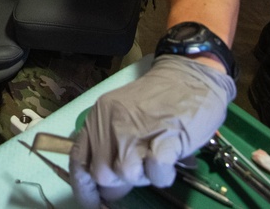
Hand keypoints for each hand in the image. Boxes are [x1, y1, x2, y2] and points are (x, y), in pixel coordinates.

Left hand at [69, 55, 235, 207]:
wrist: (190, 74)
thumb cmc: (159, 98)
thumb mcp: (122, 114)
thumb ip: (109, 141)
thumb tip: (104, 181)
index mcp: (98, 116)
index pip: (78, 159)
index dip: (83, 187)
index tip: (93, 203)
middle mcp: (111, 122)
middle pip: (102, 173)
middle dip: (120, 182)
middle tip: (140, 170)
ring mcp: (136, 129)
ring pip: (126, 174)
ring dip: (143, 177)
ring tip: (155, 160)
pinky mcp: (164, 137)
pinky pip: (155, 170)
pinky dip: (162, 174)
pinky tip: (169, 161)